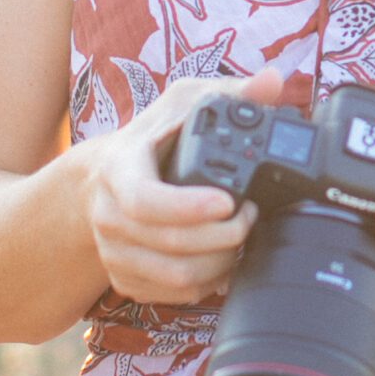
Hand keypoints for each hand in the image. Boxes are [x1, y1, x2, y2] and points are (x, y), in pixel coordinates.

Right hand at [86, 64, 290, 307]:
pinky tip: (223, 259)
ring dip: (222, 260)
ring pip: (178, 276)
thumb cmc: (151, 138)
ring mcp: (113, 252)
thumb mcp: (185, 103)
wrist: (102, 179)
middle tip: (251, 215)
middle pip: (172, 246)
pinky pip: (173, 295)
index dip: (188, 207)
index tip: (227, 202)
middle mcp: (108, 215)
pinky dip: (207, 282)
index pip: (145, 201)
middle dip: (225, 235)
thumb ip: (232, 92)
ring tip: (242, 236)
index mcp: (118, 169)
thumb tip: (272, 81)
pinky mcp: (124, 278)